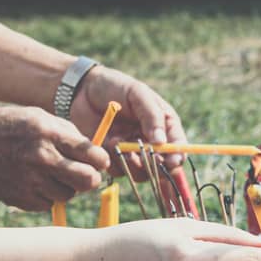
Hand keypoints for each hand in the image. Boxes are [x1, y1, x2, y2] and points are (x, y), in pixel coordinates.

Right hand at [0, 106, 110, 210]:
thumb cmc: (2, 126)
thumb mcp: (35, 116)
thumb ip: (66, 132)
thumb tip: (94, 151)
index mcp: (48, 133)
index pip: (94, 156)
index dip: (100, 161)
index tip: (97, 162)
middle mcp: (42, 158)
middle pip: (88, 181)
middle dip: (90, 178)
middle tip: (83, 174)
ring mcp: (31, 181)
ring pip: (68, 195)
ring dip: (65, 187)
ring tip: (48, 174)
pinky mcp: (20, 199)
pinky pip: (47, 204)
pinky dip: (45, 196)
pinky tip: (31, 181)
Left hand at [70, 66, 185, 177]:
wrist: (82, 90)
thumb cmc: (115, 86)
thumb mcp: (138, 94)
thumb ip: (152, 116)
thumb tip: (162, 142)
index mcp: (164, 126)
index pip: (177, 148)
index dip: (176, 158)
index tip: (171, 162)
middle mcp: (151, 143)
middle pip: (162, 167)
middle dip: (155, 166)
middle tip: (142, 157)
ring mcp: (133, 153)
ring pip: (141, 174)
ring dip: (132, 164)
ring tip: (117, 142)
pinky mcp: (115, 159)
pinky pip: (120, 172)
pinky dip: (114, 162)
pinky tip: (106, 142)